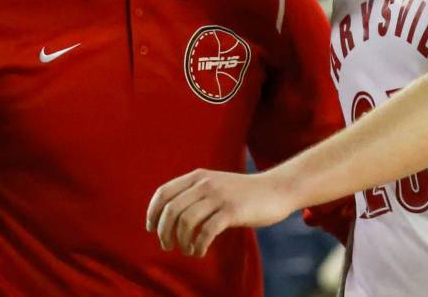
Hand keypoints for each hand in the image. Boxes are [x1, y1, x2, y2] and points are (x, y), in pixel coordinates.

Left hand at [146, 169, 296, 256]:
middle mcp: (205, 184)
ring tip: (188, 250)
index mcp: (198, 176)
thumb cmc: (243, 193)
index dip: (153, 212)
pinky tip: (200, 251)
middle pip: (171, 210)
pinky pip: (206, 232)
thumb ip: (195, 193)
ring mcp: (219, 197)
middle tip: (168, 246)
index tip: (151, 229)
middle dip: (164, 232)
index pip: (164, 192)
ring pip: (186, 222)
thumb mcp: (216, 185)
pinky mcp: (232, 211)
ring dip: (182, 242)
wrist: (276, 189)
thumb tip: (169, 216)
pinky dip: (198, 246)